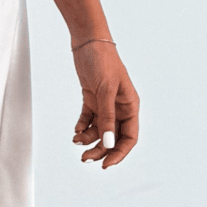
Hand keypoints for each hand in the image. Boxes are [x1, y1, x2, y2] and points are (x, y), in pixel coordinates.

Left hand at [71, 40, 138, 167]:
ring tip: (76, 141)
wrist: (88, 41)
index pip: (129, 137)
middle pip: (113, 138)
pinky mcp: (92, 99)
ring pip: (99, 131)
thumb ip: (106, 118)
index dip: (119, 153)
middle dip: (101, 150)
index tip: (106, 165)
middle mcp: (119, 108)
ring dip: (89, 139)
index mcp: (130, 106)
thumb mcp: (105, 90)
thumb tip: (109, 143)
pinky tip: (76, 130)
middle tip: (85, 158)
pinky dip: (82, 127)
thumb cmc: (103, 60)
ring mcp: (105, 104)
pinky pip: (88, 120)